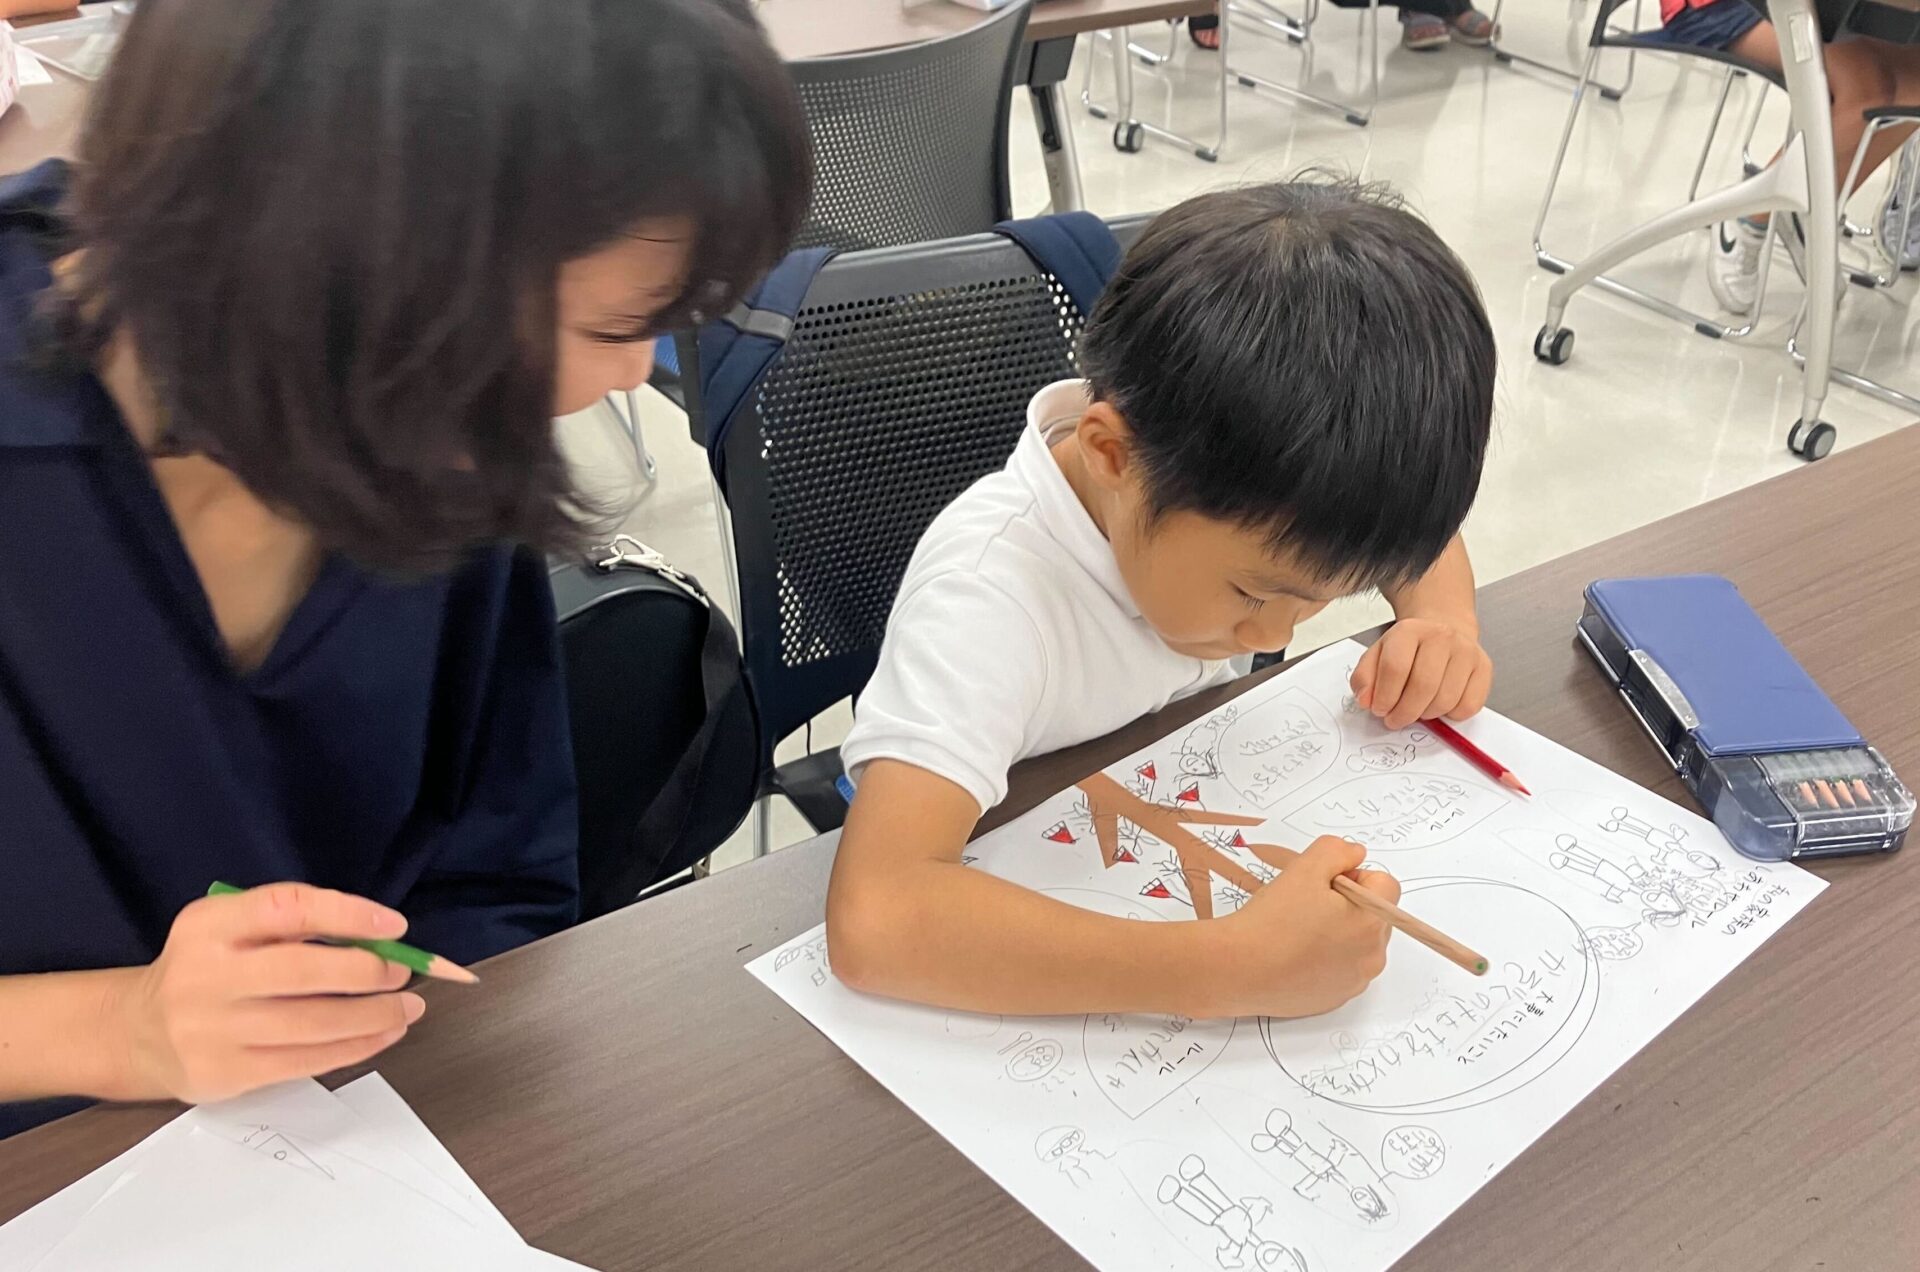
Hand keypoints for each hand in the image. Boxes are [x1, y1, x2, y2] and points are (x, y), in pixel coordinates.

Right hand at [102, 884, 424, 1104]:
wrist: (138, 1032)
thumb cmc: (205, 970)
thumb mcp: (228, 929)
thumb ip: (288, 927)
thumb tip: (377, 939)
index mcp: (209, 925)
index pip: (286, 909)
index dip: (346, 914)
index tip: (394, 925)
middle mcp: (205, 975)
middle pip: (303, 971)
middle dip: (366, 972)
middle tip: (402, 973)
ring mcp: (212, 1029)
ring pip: (312, 1023)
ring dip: (373, 1016)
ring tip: (407, 1008)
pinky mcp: (224, 1073)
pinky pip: (305, 1062)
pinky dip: (355, 1047)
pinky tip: (382, 1036)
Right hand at [1213, 837, 1397, 1017]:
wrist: (1237, 970)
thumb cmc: (1271, 920)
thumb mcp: (1305, 868)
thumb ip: (1338, 851)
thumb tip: (1355, 855)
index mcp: (1372, 923)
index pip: (1385, 886)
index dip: (1353, 876)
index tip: (1323, 885)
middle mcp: (1372, 957)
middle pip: (1373, 916)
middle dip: (1347, 906)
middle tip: (1305, 908)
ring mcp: (1355, 982)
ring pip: (1357, 944)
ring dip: (1338, 933)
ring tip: (1297, 933)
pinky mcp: (1335, 999)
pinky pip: (1341, 970)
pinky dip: (1325, 960)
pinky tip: (1294, 956)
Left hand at [1351, 617, 1492, 730]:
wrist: (1441, 632)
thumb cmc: (1407, 649)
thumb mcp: (1377, 655)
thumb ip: (1365, 678)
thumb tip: (1366, 701)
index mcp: (1409, 630)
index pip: (1395, 668)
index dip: (1384, 697)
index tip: (1379, 710)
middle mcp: (1441, 636)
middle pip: (1423, 686)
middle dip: (1405, 712)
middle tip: (1396, 719)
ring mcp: (1466, 651)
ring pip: (1445, 700)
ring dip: (1427, 715)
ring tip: (1417, 709)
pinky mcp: (1484, 667)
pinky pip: (1469, 705)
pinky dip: (1451, 715)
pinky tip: (1440, 705)